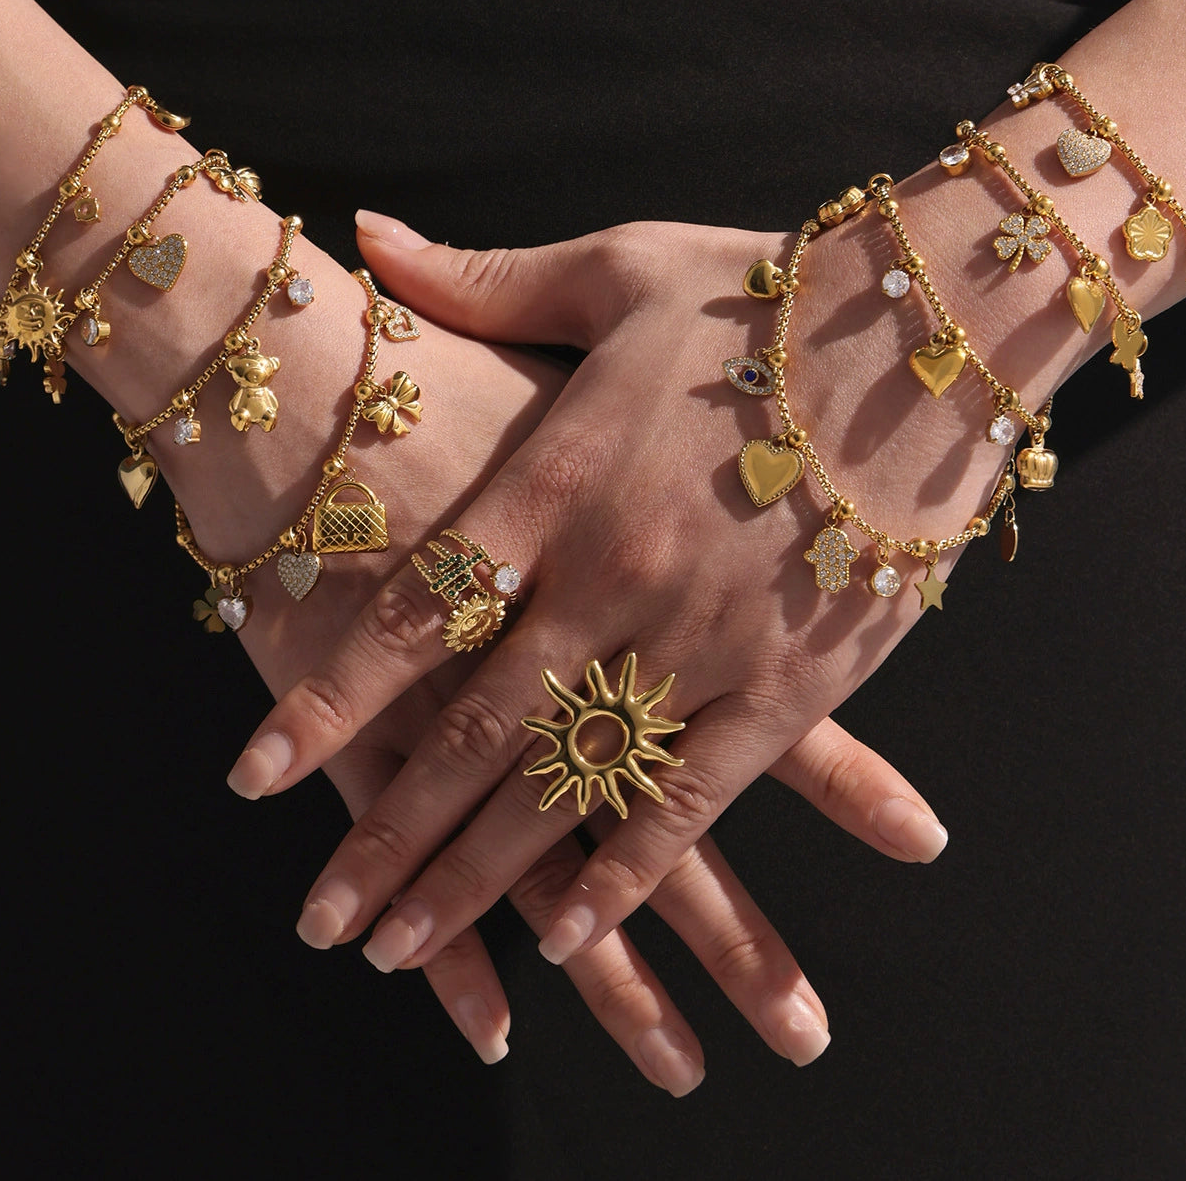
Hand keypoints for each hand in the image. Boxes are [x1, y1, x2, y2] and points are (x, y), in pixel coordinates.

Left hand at [231, 199, 969, 1027]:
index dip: (328, 701)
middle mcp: (613, 574)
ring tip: (400, 949)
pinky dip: (628, 873)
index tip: (253, 778)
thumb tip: (360, 236)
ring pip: (567, 786)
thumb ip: (480, 279)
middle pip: (472, 731)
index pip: (414, 611)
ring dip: (479, 880)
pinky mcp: (792, 681)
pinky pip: (693, 798)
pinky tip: (571, 940)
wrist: (933, 327)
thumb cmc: (767, 291)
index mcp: (559, 477)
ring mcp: (701, 637)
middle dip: (387, 835)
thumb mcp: (614, 268)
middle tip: (321, 919)